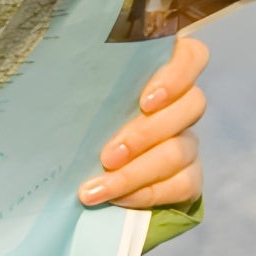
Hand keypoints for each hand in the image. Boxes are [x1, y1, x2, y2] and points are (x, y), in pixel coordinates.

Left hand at [79, 37, 207, 207]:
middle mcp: (180, 103)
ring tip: (96, 188)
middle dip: (145, 135)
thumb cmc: (73, 117)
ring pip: (180, 151)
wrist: (77, 170)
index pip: (192, 56)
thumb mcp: (77, 92)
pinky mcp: (188, 176)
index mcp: (157, 72)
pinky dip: (147, 194)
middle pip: (191, 106)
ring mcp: (187, 140)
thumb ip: (85, 77)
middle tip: (107, 156)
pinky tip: (117, 199)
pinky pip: (183, 185)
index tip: (145, 101)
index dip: (177, 76)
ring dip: (136, 173)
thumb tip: (64, 71)